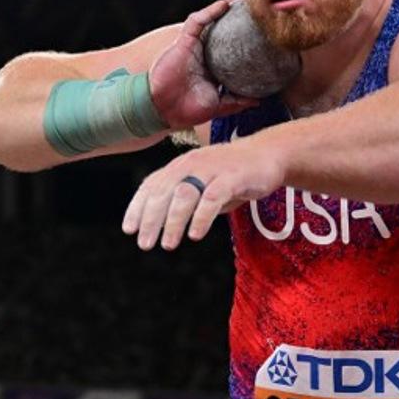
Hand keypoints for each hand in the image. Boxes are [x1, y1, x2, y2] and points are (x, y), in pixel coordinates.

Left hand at [122, 136, 284, 250]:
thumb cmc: (233, 172)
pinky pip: (213, 197)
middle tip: (145, 243)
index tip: (129, 229)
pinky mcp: (234, 177)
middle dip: (151, 219)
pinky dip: (202, 217)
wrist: (269, 154)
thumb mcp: (203, 184)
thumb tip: (161, 223)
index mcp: (181, 165)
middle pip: (164, 191)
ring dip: (174, 221)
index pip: (152, 184)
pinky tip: (195, 234)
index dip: (138, 206)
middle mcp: (193, 164)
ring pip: (186, 194)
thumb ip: (184, 199)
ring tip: (168, 244)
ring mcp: (213, 169)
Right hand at [148, 0, 258, 128]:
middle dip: (236, 25)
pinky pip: (198, 21)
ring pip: (211, 24)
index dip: (244, 46)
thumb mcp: (219, 106)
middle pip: (223, 35)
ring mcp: (194, 48)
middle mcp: (204, 57)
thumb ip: (237, 102)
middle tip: (257, 17)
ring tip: (243, 4)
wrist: (163, 109)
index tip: (264, 40)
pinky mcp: (185, 42)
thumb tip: (258, 101)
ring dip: (225, 11)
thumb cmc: (187, 110)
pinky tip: (226, 5)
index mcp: (213, 71)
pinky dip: (211, 11)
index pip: (231, 54)